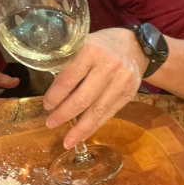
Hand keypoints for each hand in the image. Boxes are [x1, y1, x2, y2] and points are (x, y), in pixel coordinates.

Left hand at [43, 28, 148, 148]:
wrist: (137, 46)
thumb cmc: (102, 45)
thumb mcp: (83, 44)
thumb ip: (69, 63)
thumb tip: (52, 92)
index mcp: (92, 51)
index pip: (69, 78)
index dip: (55, 95)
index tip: (46, 105)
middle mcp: (108, 66)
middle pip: (83, 98)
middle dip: (64, 114)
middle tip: (50, 123)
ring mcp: (121, 82)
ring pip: (97, 111)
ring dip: (80, 129)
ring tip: (67, 140)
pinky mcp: (129, 94)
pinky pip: (108, 114)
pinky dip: (94, 126)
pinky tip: (83, 134)